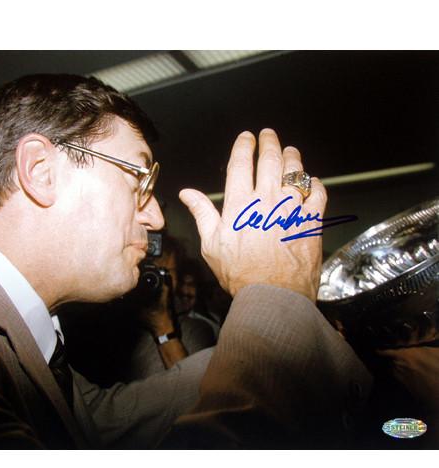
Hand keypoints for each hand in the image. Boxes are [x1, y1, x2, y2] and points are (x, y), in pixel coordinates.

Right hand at [179, 129, 326, 301]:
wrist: (274, 295)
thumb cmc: (241, 274)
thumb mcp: (212, 245)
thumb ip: (202, 214)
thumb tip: (188, 193)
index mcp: (241, 205)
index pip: (241, 164)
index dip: (244, 146)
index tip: (246, 137)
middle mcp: (267, 201)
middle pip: (270, 160)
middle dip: (269, 142)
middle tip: (269, 134)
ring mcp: (292, 209)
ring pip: (295, 172)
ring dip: (292, 157)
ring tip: (290, 151)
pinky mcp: (312, 221)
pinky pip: (317, 193)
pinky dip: (314, 184)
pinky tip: (311, 182)